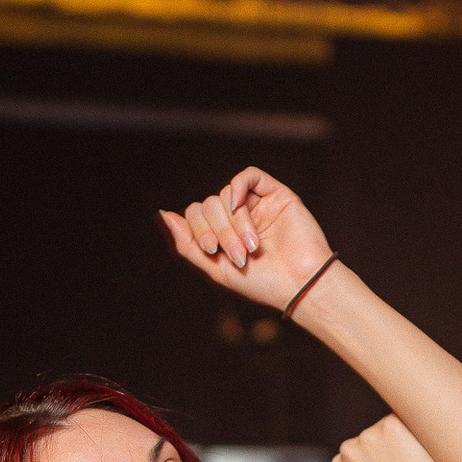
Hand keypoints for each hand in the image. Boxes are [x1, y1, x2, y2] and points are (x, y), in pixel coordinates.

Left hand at [157, 167, 332, 310]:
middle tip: (237, 255)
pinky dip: (239, 188)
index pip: (195, 214)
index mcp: (223, 234)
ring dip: (234, 223)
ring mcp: (257, 205)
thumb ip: (187, 244)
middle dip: (219, 230)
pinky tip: (240, 205)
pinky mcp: (276, 194)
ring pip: (226, 194)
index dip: (197, 230)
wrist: (299, 285)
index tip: (212, 251)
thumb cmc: (260, 284)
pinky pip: (249, 176)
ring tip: (251, 247)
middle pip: (209, 204)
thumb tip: (163, 215)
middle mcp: (238, 217)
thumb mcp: (215, 269)